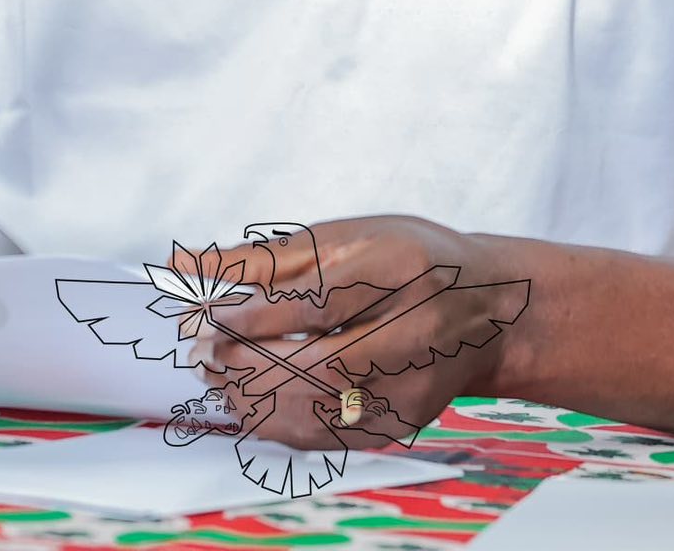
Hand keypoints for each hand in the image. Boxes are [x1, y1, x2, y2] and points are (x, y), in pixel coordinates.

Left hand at [196, 215, 529, 451]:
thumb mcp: (344, 236)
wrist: (486, 306)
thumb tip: (187, 265)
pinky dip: (281, 424)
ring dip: (258, 399)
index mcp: (402, 268)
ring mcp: (416, 384)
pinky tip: (251, 404)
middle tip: (203, 354)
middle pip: (322, 363)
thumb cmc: (409, 259)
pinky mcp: (405, 420)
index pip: (320, 302)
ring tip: (218, 377)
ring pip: (324, 409)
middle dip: (250, 364)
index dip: (258, 317)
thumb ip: (265, 258)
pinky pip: (332, 436)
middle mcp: (418, 330)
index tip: (209, 319)